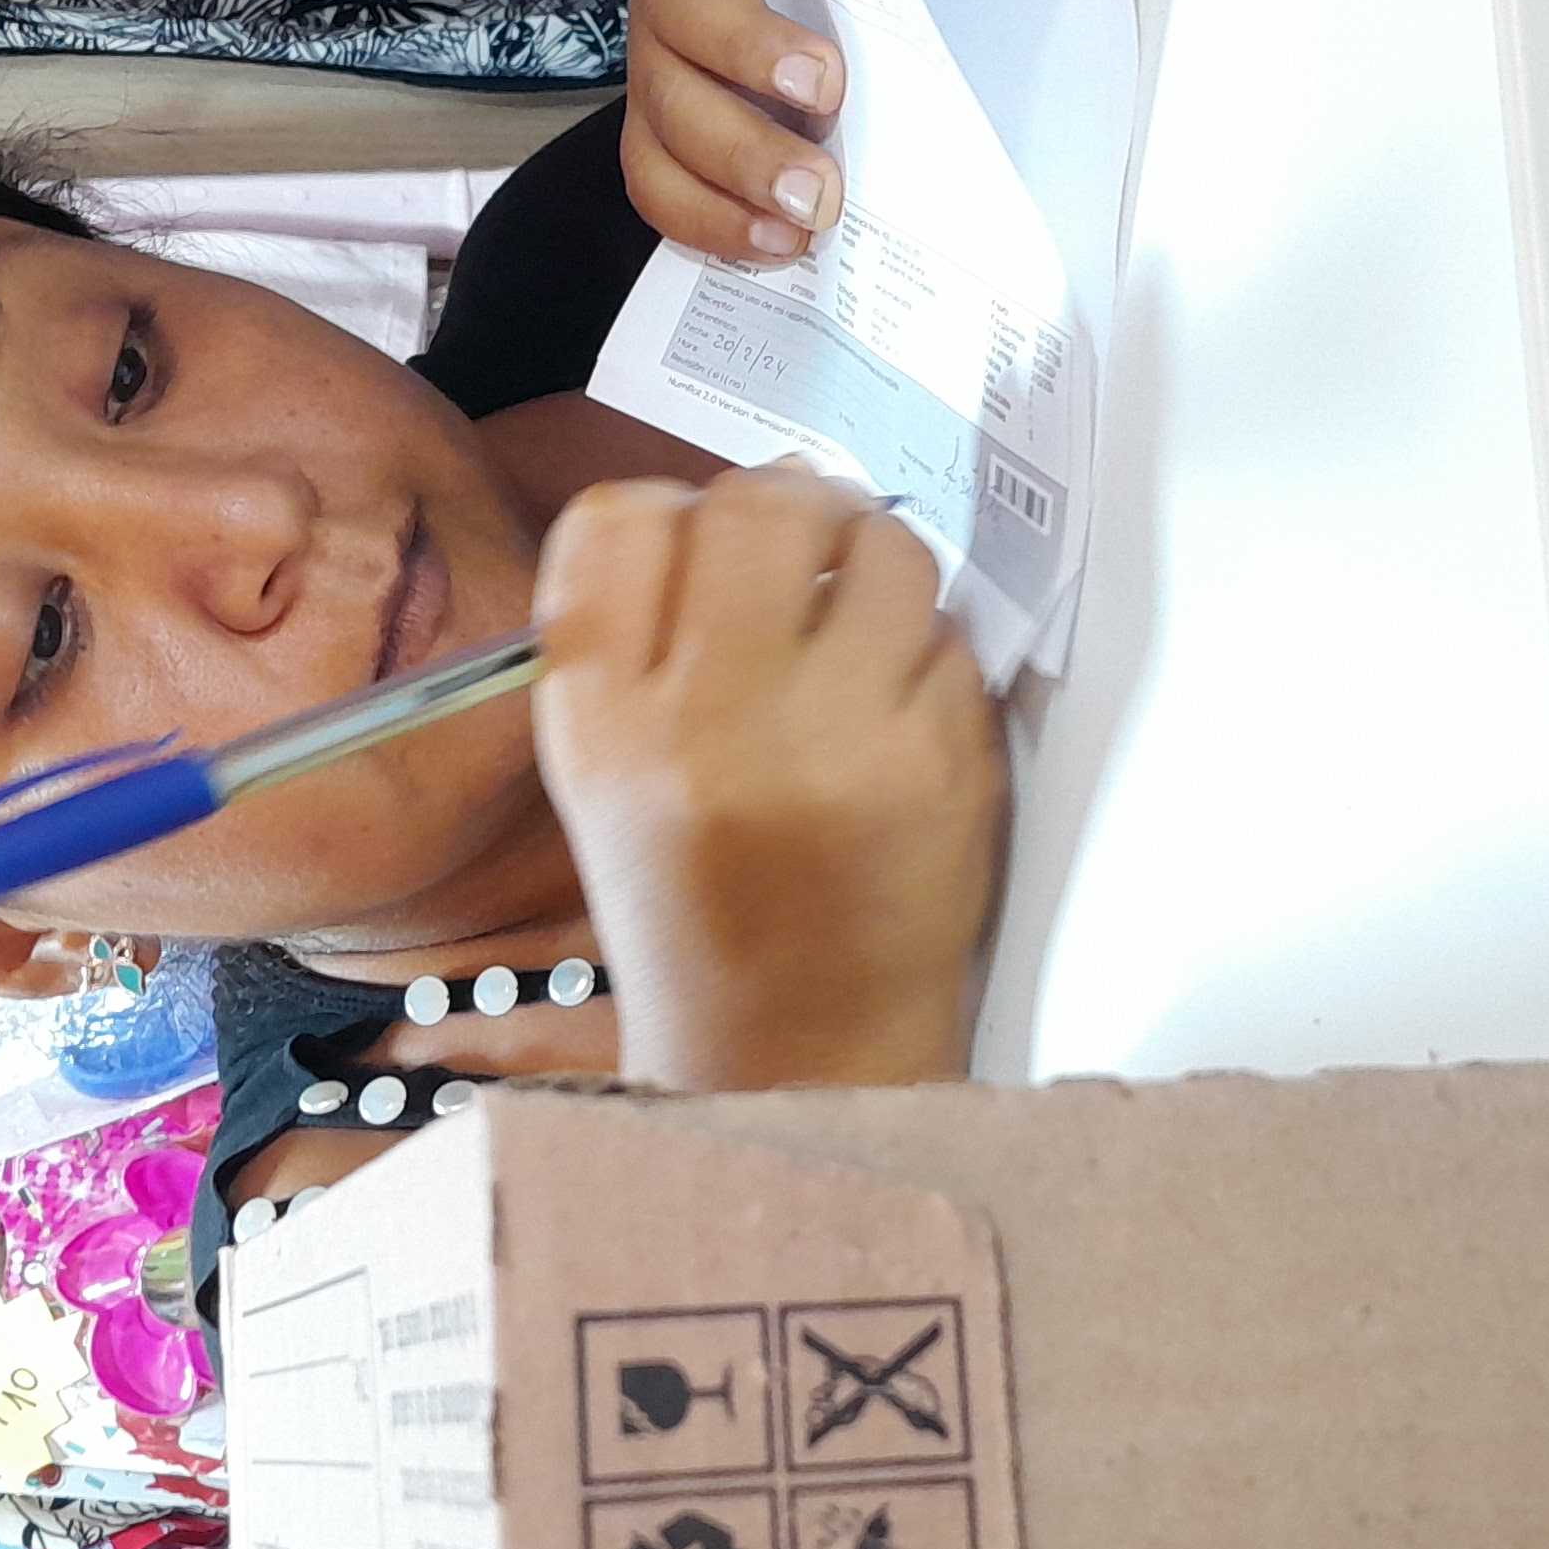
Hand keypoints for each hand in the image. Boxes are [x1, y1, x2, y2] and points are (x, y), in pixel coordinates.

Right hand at [533, 465, 1005, 1090]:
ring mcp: (832, 737)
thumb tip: (759, 490)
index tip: (708, 550)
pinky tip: (902, 724)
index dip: (679, 512)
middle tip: (811, 563)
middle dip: (798, 514)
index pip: (623, 518)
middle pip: (760, 504)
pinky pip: (950, 639)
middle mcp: (704, 718)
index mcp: (598, 719)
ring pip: (882, 548)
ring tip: (865, 638)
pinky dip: (932, 662)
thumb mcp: (607, 773)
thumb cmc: (698, 904)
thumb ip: (646, 631)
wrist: (792, 1058)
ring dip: (881, 570)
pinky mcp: (939, 765)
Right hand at [600, 0, 843, 265]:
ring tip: (809, 210)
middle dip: (748, 57)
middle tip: (826, 96)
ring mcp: (656, 73)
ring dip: (735, 170)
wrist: (795, 50)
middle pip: (681, 13)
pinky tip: (773, 243)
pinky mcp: (660, 145)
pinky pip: (661, 191)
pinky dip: (715, 226)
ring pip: (665, 121)